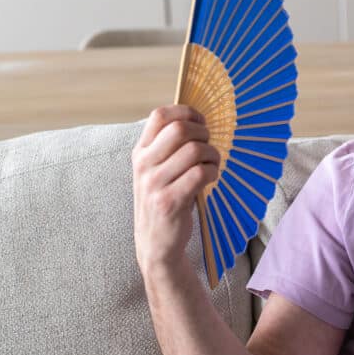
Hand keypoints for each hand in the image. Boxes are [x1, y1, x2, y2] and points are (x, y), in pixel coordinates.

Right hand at [132, 105, 220, 271]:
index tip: (201, 122)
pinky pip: (200, 173)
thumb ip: (169, 147)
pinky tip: (211, 178)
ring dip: (213, 154)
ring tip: (212, 164)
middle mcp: (144, 165)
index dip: (186, 112)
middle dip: (203, 133)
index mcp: (140, 152)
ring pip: (194, 150)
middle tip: (209, 146)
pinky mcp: (169, 201)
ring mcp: (154, 184)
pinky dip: (213, 172)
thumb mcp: (157, 171)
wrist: (155, 242)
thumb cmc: (164, 199)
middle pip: (180, 129)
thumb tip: (198, 120)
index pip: (160, 115)